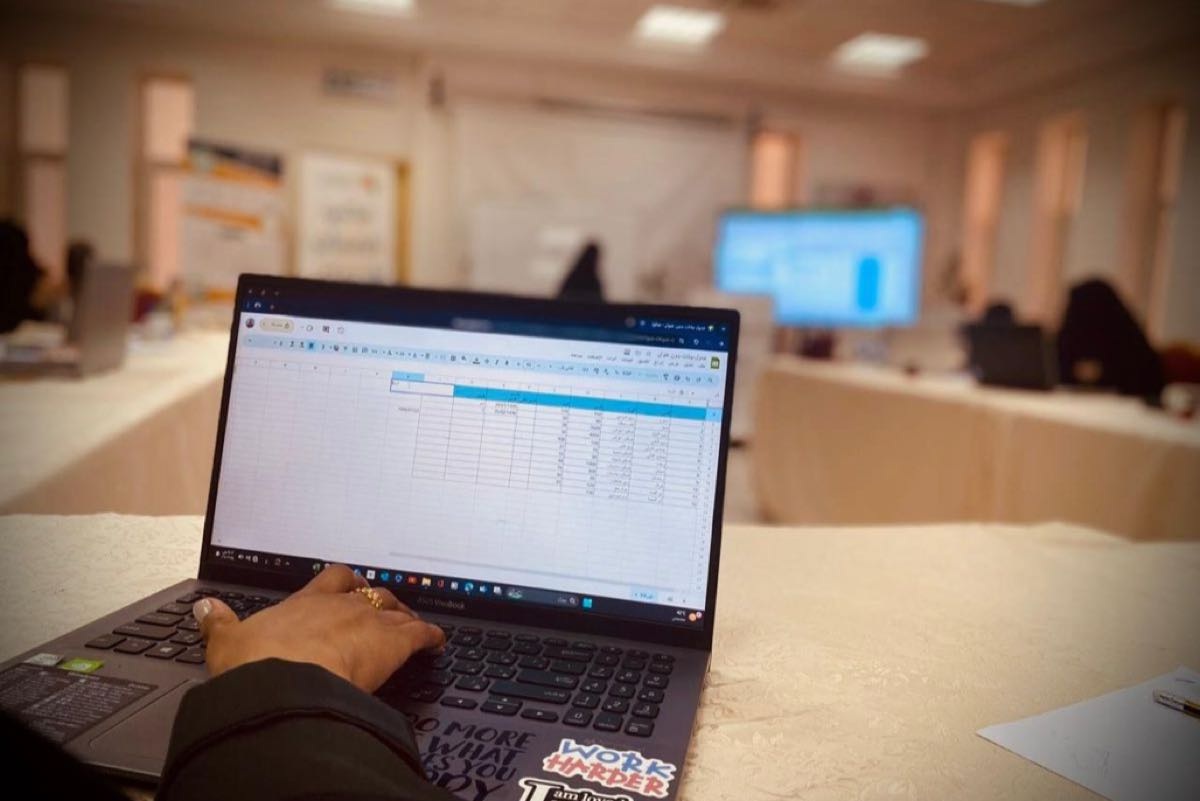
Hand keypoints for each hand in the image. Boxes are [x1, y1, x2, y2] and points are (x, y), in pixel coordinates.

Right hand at [192, 565, 444, 692]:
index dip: (346, 582)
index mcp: (305, 602)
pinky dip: (431, 637)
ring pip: (398, 610)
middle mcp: (342, 605)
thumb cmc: (256, 664)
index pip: (332, 579)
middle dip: (381, 598)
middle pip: (371, 592)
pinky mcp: (393, 644)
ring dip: (407, 616)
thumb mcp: (226, 640)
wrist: (284, 682)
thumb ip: (217, 622)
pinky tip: (437, 642)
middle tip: (387, 606)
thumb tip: (204, 607)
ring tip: (413, 623)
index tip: (351, 587)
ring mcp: (370, 621)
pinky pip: (420, 634)